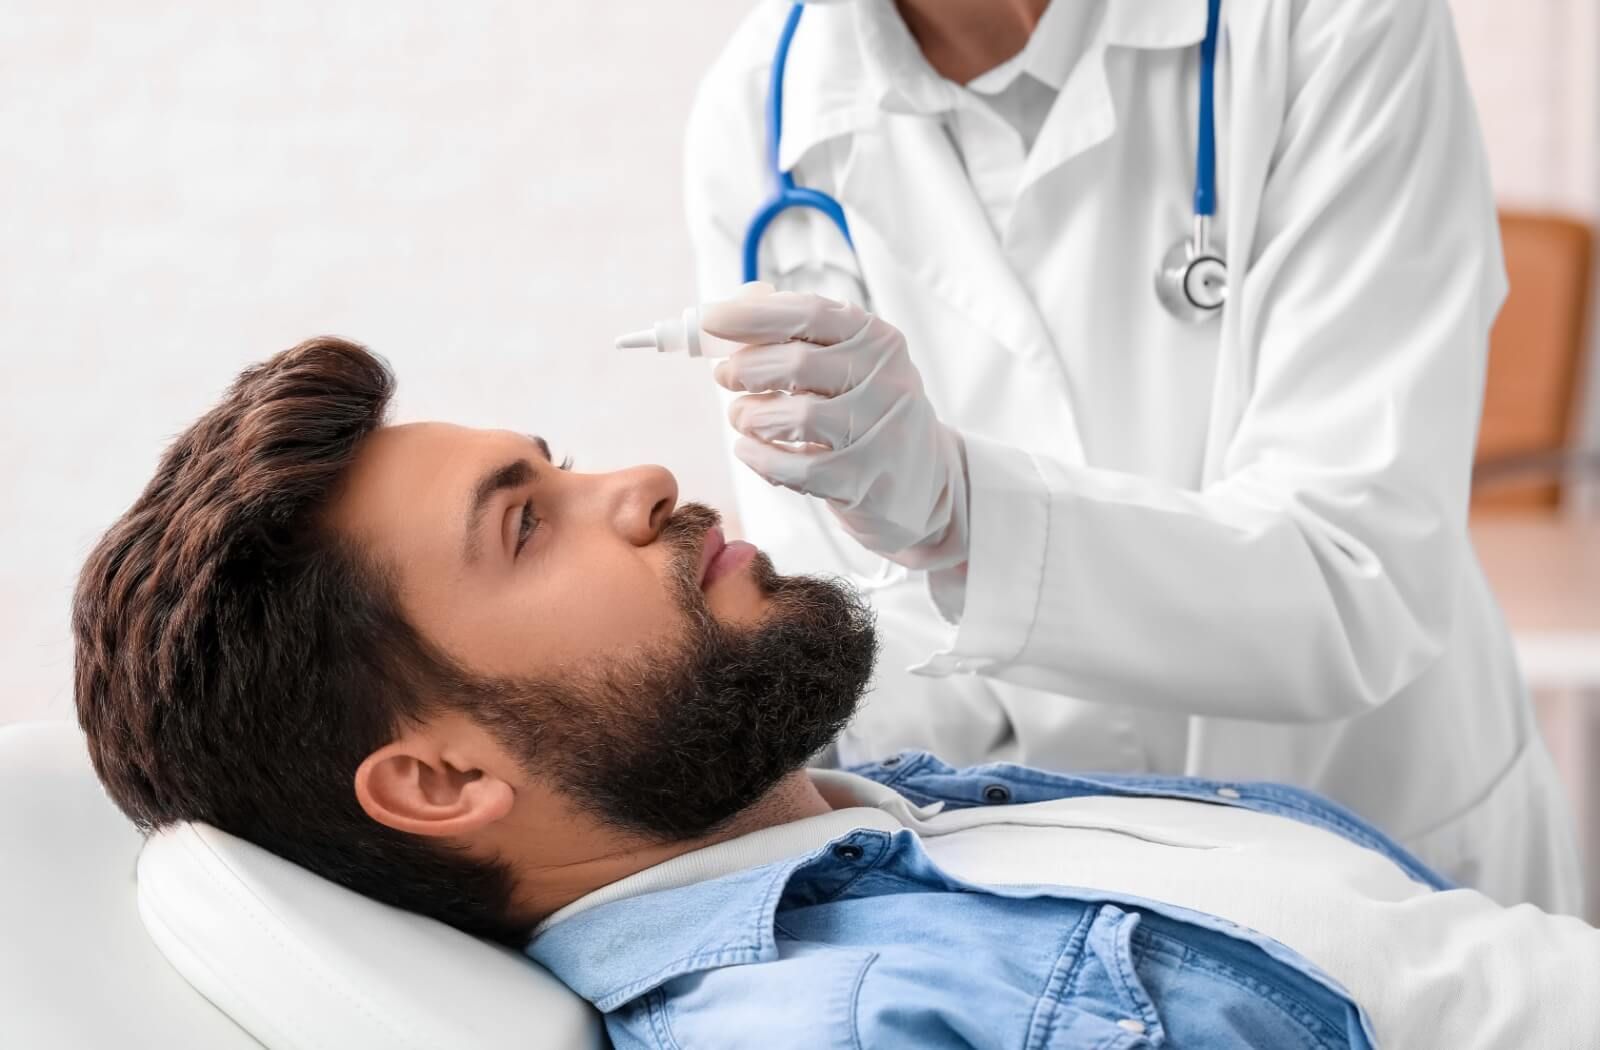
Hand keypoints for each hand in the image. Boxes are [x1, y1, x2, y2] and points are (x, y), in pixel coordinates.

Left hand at [703, 290, 966, 568]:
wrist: (923, 484)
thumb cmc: (867, 415)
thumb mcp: (848, 365)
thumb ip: (796, 334)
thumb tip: (735, 305)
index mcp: (878, 341)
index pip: (809, 315)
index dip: (752, 316)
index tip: (711, 319)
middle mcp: (886, 382)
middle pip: (796, 365)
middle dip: (745, 370)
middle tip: (725, 377)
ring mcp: (879, 433)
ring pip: (793, 417)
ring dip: (750, 416)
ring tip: (743, 417)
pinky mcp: (863, 481)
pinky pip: (793, 467)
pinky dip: (759, 457)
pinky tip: (751, 449)